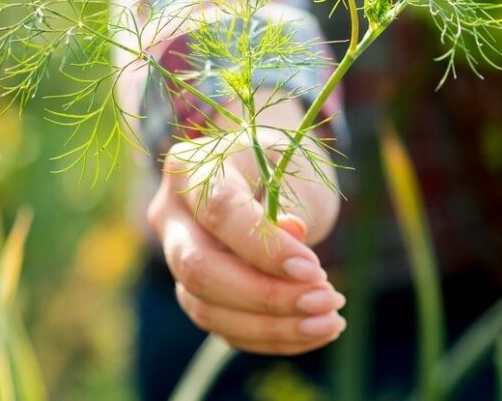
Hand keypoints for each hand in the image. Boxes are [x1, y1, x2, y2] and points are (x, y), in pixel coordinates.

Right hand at [147, 135, 345, 354]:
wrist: (263, 171)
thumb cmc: (280, 163)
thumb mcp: (291, 167)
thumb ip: (290, 201)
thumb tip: (294, 244)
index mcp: (192, 167)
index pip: (221, 212)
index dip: (266, 249)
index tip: (315, 270)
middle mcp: (171, 215)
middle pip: (200, 270)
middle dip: (266, 297)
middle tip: (326, 300)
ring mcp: (175, 258)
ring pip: (208, 309)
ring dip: (275, 327)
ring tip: (330, 321)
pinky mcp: (193, 292)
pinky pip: (224, 328)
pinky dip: (273, 338)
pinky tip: (316, 331)